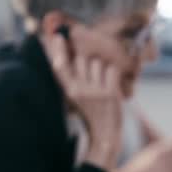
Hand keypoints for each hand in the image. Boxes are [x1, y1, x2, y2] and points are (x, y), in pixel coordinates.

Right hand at [45, 32, 123, 170]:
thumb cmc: (90, 114)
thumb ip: (72, 78)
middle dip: (88, 62)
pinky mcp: (110, 93)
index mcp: (69, 91)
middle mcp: (80, 90)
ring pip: (98, 63)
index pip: (60, 66)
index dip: (58, 50)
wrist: (105, 135)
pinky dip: (114, 75)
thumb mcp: (75, 98)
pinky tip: (111, 86)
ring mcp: (95, 92)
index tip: (57, 36)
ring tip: (102, 85)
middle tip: (93, 77)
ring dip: (102, 69)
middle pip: (83, 59)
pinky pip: (112, 70)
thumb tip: (75, 55)